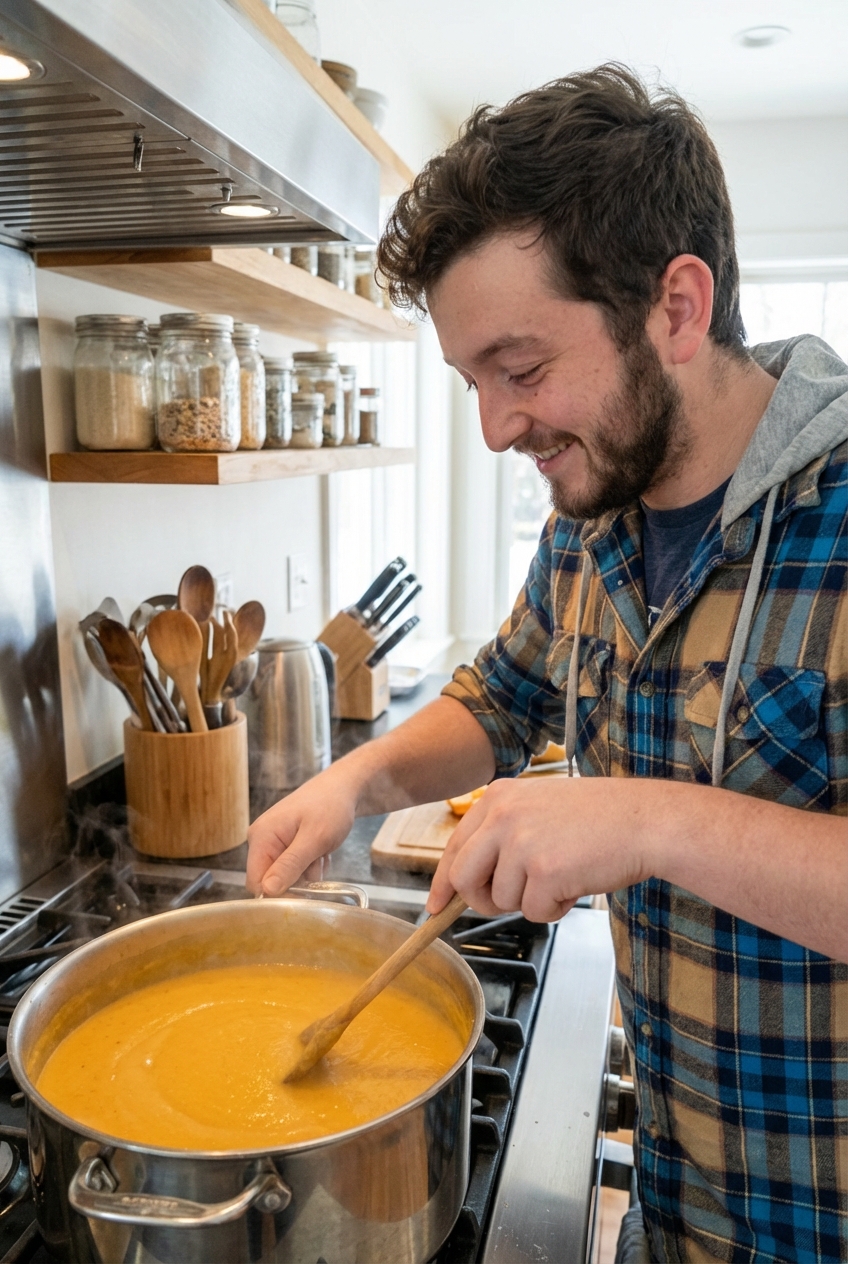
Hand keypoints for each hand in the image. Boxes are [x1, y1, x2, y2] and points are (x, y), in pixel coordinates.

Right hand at [246, 768, 357, 895]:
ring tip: (321, 855)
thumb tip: (267, 891)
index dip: (277, 895)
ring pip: (285, 877)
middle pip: (270, 881)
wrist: (344, 788)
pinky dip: (309, 866)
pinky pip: (293, 869)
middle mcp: (261, 840)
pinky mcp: (284, 844)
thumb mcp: (315, 838)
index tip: (303, 895)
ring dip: (306, 874)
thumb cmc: (330, 806)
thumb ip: (290, 864)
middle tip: (316, 866)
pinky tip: (320, 853)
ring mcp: (273, 842)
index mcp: (261, 837)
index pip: (256, 882)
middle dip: (295, 881)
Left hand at [426, 776, 652, 918]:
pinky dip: (554, 909)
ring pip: (502, 900)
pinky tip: (575, 884)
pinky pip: (533, 912)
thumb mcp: (538, 807)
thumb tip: (467, 879)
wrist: (645, 820)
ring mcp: (522, 843)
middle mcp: (503, 816)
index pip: (454, 847)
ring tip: (563, 874)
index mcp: (497, 796)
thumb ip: (502, 833)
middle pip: (465, 879)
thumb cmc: (600, 817)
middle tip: (509, 902)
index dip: (444, 883)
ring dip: (531, 900)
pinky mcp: (544, 871)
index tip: (436, 906)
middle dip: (482, 900)